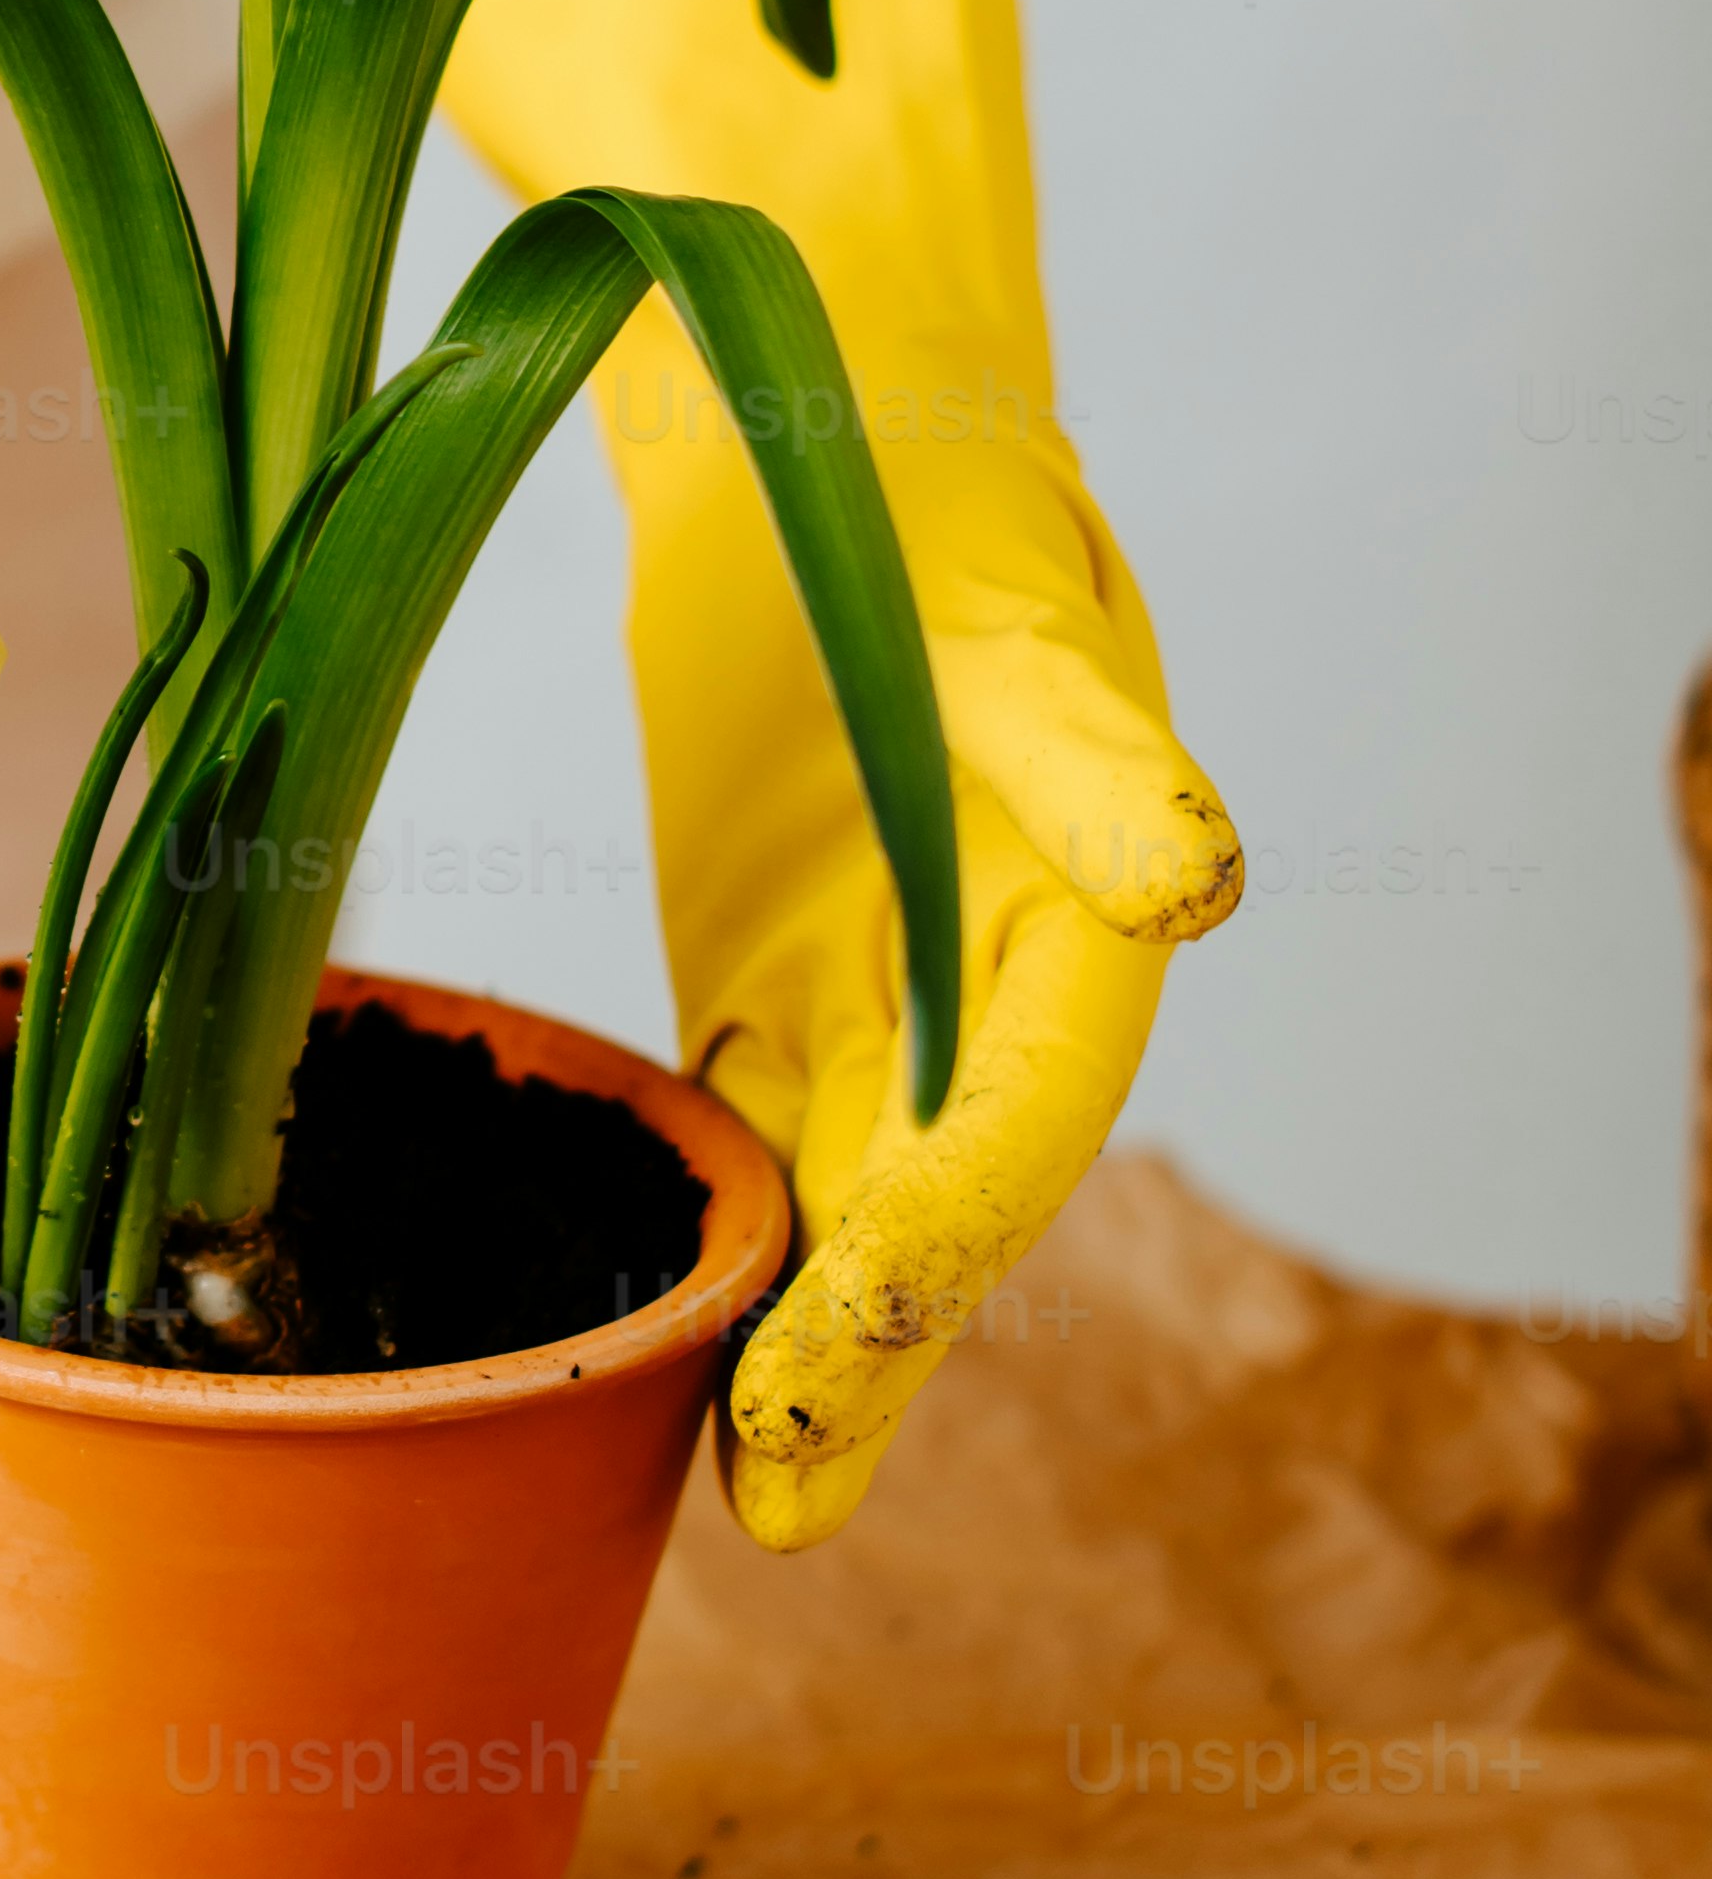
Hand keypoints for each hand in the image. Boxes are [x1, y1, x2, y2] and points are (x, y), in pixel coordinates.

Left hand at [447, 0, 1236, 1541]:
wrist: (808, 387)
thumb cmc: (918, 469)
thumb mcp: (990, 599)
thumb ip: (1087, 756)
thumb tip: (1204, 878)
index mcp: (1075, 880)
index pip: (1021, 1105)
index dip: (943, 1239)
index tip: (852, 1349)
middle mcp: (993, 952)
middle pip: (939, 1188)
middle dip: (865, 1345)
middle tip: (771, 1491)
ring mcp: (882, 969)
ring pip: (850, 1192)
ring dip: (799, 1341)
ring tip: (735, 1491)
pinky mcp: (777, 960)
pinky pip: (760, 1136)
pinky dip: (725, 1249)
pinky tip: (674, 1374)